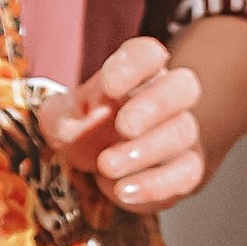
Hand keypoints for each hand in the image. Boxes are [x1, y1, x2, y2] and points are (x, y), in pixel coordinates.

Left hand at [38, 37, 207, 212]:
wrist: (95, 165)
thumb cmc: (81, 128)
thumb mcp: (61, 117)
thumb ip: (66, 114)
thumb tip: (81, 120)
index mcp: (137, 72)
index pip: (148, 54)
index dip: (133, 65)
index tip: (108, 84)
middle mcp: (166, 97)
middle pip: (183, 87)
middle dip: (155, 105)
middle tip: (123, 126)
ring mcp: (180, 133)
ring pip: (182, 132)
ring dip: (145, 150)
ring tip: (107, 166)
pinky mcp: (185, 170)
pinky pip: (184, 175)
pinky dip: (154, 185)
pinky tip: (122, 191)